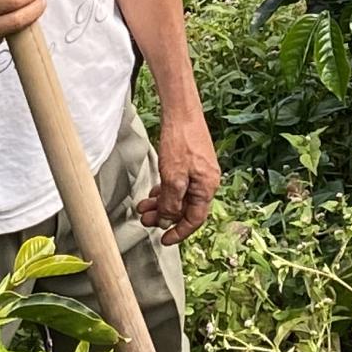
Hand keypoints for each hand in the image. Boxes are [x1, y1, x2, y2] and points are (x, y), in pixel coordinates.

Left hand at [137, 110, 219, 243]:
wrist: (182, 111)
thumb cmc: (181, 141)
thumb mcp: (173, 177)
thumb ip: (171, 202)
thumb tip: (168, 219)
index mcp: (207, 188)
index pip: (195, 219)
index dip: (179, 232)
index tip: (164, 240)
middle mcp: (206, 182)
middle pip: (186, 209)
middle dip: (165, 217)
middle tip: (146, 219)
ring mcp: (199, 172)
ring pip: (180, 196)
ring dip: (162, 204)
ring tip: (144, 207)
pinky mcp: (191, 163)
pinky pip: (179, 185)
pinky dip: (166, 191)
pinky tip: (154, 192)